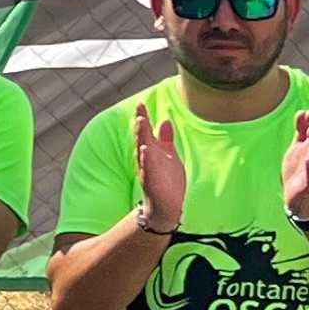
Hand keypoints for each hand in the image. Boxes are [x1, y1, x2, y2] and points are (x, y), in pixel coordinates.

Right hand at [132, 106, 185, 231]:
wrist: (166, 206)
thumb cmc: (167, 181)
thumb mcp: (169, 156)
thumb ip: (166, 139)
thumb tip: (165, 120)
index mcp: (153, 152)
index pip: (147, 131)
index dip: (143, 117)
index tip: (140, 103)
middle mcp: (148, 159)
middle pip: (143, 138)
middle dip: (141, 125)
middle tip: (139, 111)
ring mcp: (149, 170)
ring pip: (143, 151)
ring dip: (142, 137)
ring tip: (141, 123)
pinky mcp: (152, 182)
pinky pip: (147, 169)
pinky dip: (146, 160)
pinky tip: (145, 150)